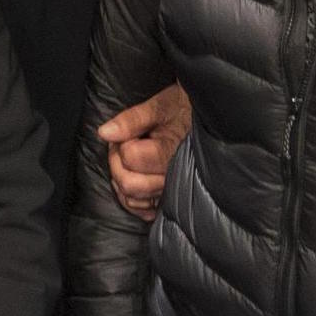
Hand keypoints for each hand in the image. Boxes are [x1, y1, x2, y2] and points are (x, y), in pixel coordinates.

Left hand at [98, 84, 192, 220]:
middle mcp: (172, 177)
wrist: (211, 120)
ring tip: (130, 160)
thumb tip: (104, 133)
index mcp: (170, 152)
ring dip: (122, 179)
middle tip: (124, 146)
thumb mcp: (160, 106)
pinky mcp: (169, 198)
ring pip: (133, 199)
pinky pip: (143, 210)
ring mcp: (171, 190)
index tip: (127, 132)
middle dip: (117, 163)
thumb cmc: (185, 109)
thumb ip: (131, 120)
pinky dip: (131, 198)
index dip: (121, 143)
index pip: (130, 158)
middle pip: (129, 184)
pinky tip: (133, 179)